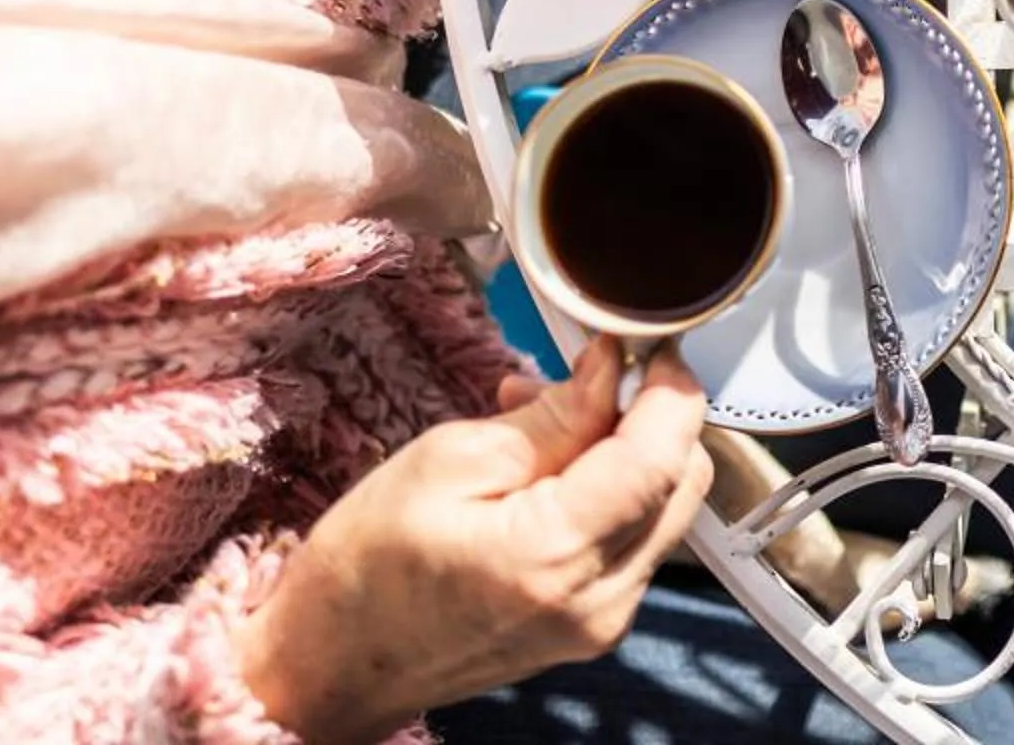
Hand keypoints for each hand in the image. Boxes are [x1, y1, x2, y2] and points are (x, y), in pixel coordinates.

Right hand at [234, 340, 712, 744]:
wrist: (331, 666)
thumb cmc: (365, 568)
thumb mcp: (448, 460)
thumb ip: (552, 416)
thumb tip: (614, 369)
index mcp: (554, 556)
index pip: (663, 457)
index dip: (668, 390)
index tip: (648, 347)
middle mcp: (598, 600)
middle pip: (682, 482)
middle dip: (649, 417)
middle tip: (583, 378)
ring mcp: (601, 623)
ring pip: (664, 508)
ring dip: (624, 451)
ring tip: (543, 421)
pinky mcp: (595, 626)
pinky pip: (633, 540)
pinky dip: (607, 492)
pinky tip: (546, 470)